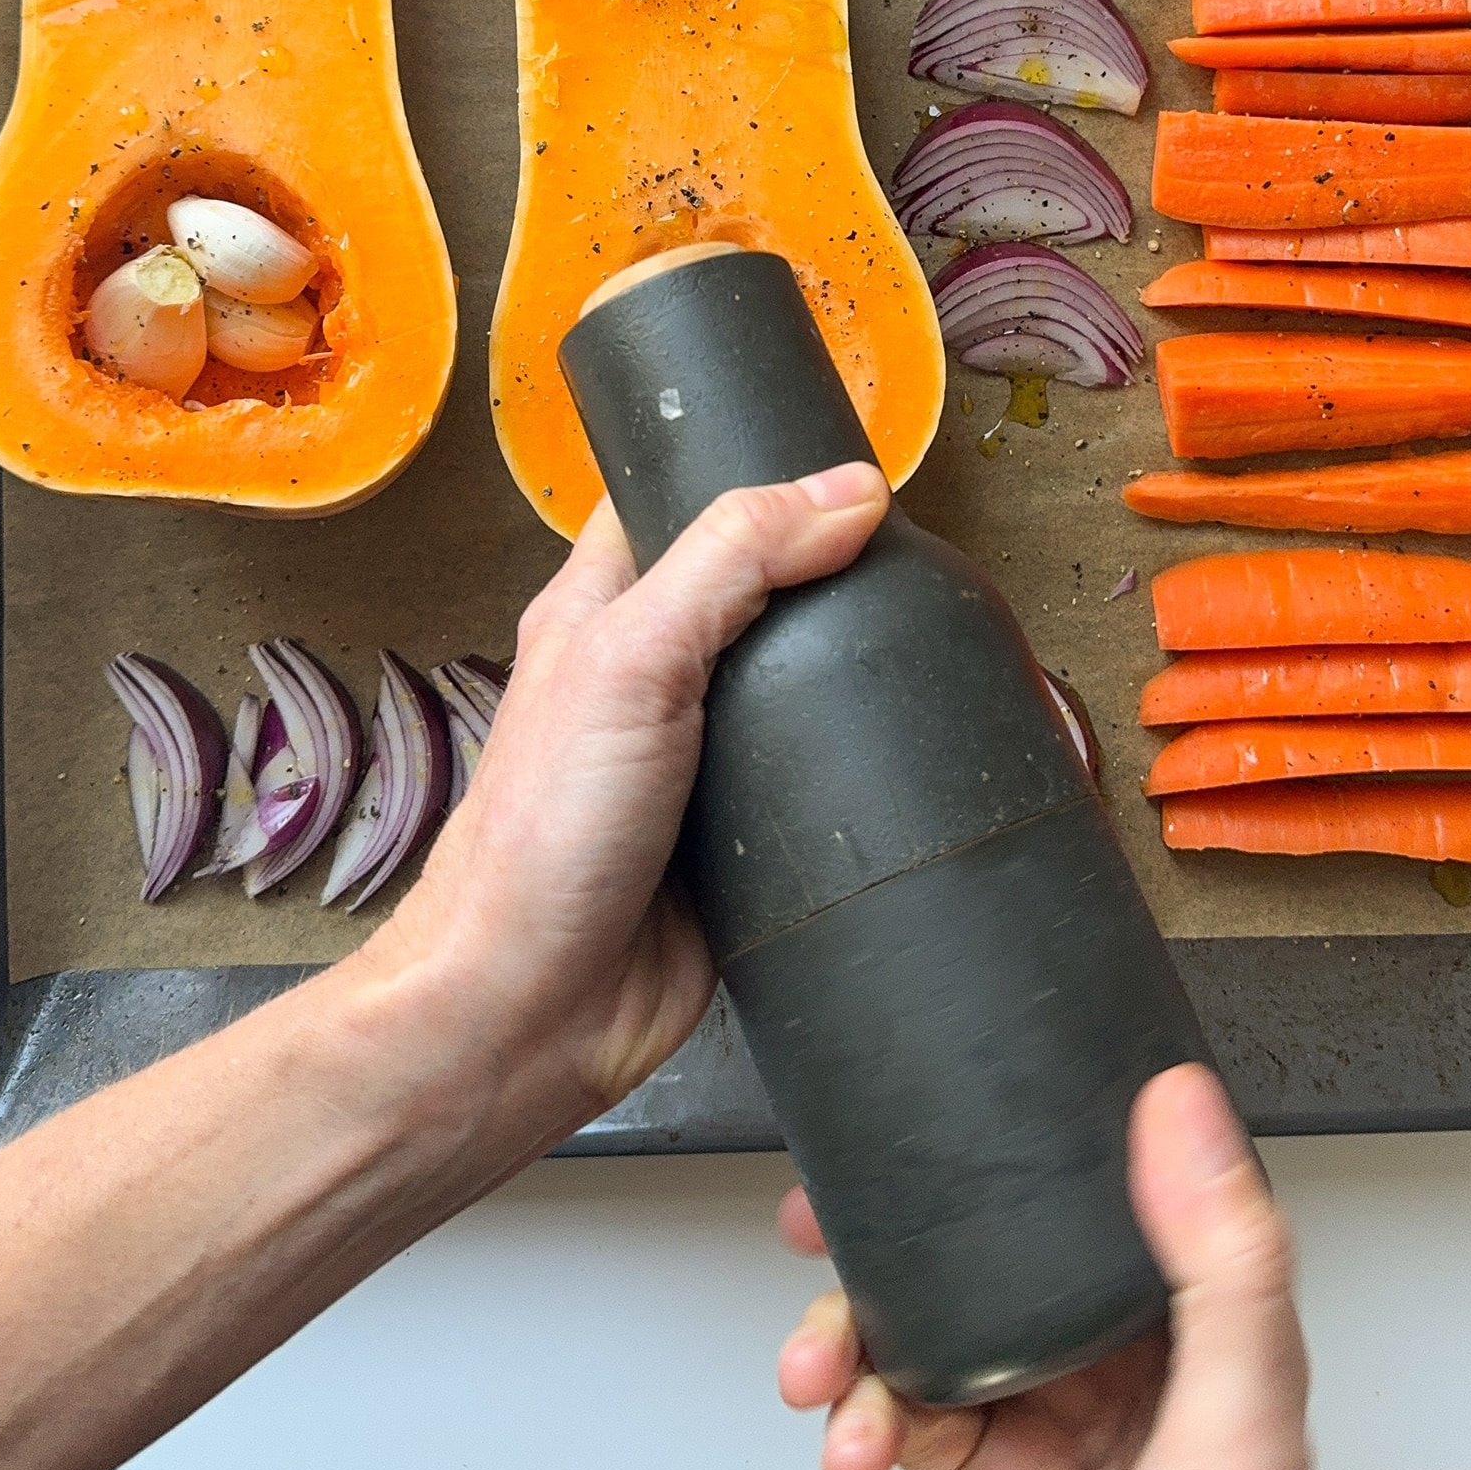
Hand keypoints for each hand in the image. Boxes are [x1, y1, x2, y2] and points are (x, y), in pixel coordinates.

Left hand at [352, 459, 892, 1185]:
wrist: (531, 1014)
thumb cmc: (540, 838)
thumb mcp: (633, 659)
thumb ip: (732, 561)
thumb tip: (846, 490)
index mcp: (601, 612)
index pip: (676, 503)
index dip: (745, 469)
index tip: (837, 455)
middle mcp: (651, 679)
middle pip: (758, 594)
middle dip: (830, 576)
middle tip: (914, 557)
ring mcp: (700, 763)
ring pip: (797, 689)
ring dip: (855, 678)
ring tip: (938, 644)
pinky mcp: (744, 843)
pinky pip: (817, 786)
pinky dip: (863, 772)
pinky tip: (917, 756)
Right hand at [777, 1061, 1308, 1469]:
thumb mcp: (1245, 1415)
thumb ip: (1227, 1264)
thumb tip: (1186, 1108)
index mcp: (1177, 1320)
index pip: (1079, 1198)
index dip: (989, 1153)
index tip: (919, 1134)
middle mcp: (1102, 1364)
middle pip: (966, 1263)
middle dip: (875, 1252)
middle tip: (817, 1235)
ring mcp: (1036, 1427)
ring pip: (913, 1339)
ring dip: (845, 1343)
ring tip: (821, 1370)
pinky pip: (896, 1425)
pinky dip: (853, 1424)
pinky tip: (849, 1438)